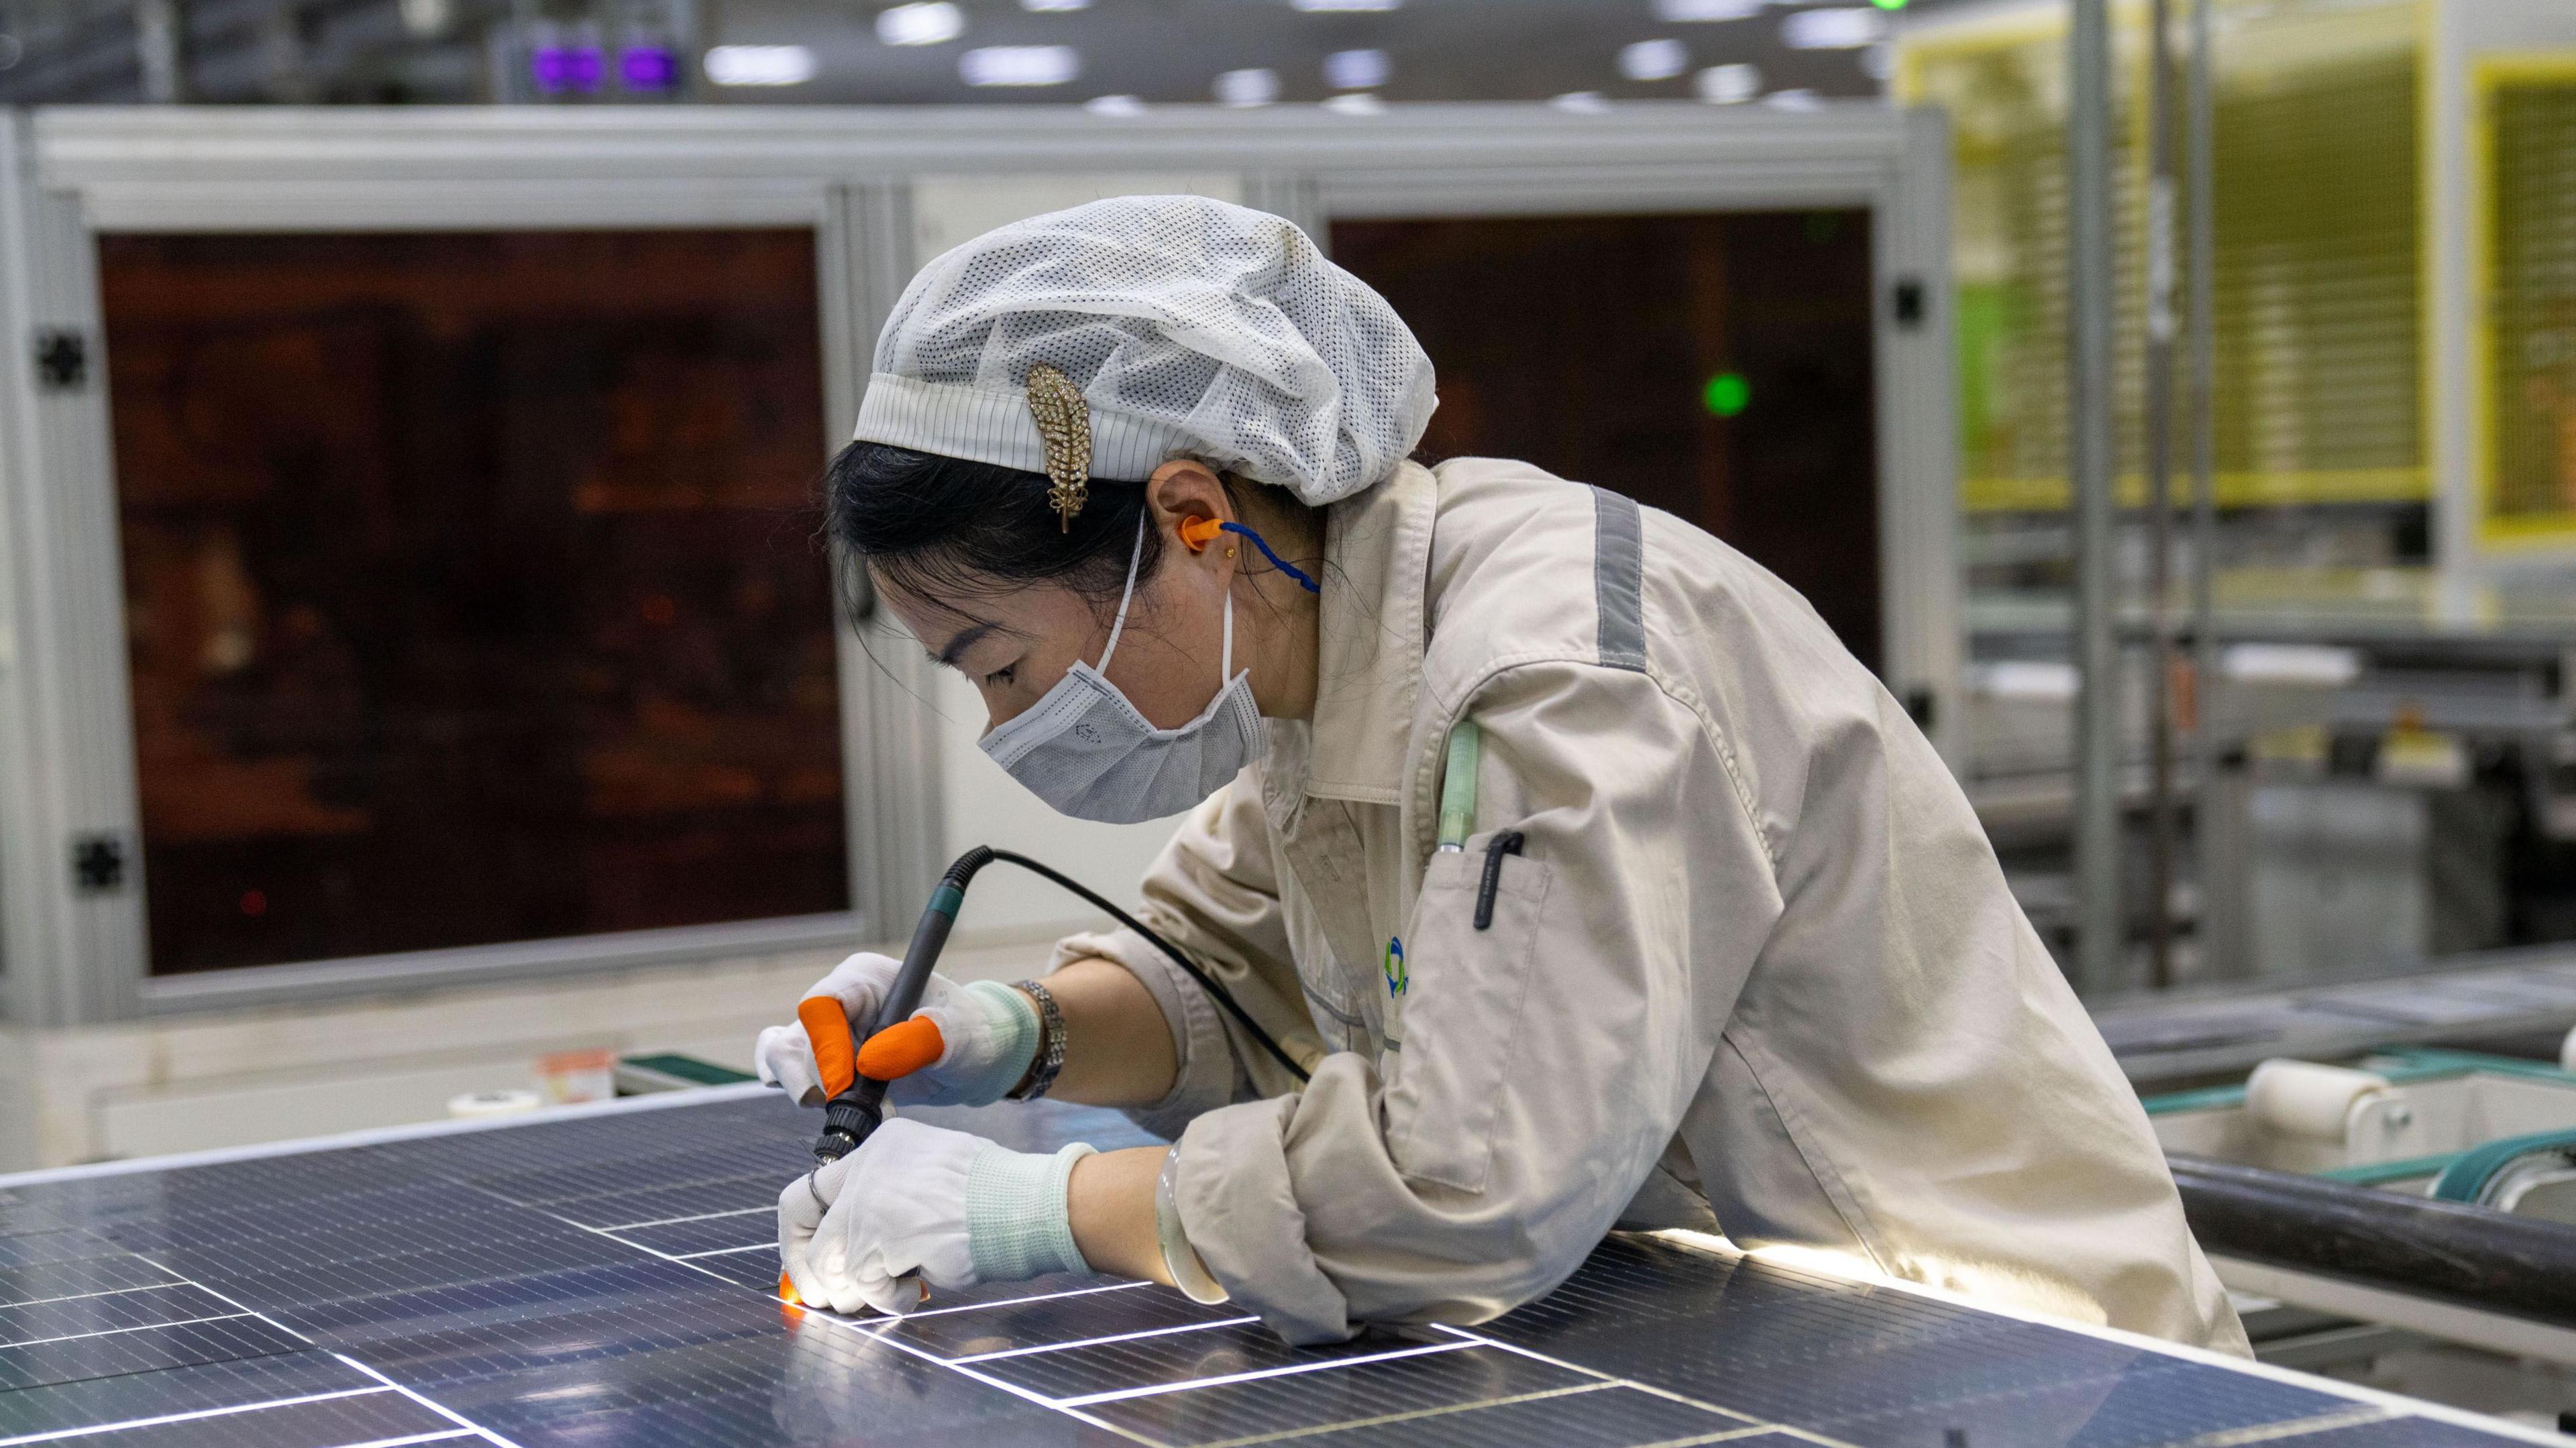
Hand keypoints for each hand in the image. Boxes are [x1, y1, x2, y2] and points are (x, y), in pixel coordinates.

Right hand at [754, 952, 1037, 1107]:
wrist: (972, 1059)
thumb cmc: (970, 1034)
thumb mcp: (960, 1036)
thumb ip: (920, 1041)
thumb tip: (869, 1060)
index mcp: (866, 978)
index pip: (821, 1005)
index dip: (825, 1047)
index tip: (845, 1086)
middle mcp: (839, 1000)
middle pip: (794, 1039)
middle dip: (816, 1081)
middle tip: (853, 1108)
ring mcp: (827, 1032)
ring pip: (783, 1060)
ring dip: (813, 1096)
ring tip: (865, 1111)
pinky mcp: (823, 1061)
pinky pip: (788, 1076)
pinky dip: (809, 1101)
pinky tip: (846, 1115)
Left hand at [777, 1119, 1095, 1316]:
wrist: (1024, 1202)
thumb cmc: (995, 1194)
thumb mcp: (935, 1173)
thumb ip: (893, 1196)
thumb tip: (863, 1245)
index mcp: (881, 1147)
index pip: (813, 1188)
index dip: (801, 1232)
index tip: (811, 1260)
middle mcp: (866, 1170)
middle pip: (802, 1225)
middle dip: (807, 1271)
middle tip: (823, 1298)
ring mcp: (868, 1204)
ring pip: (830, 1264)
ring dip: (855, 1291)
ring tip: (890, 1292)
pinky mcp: (880, 1240)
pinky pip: (865, 1287)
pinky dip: (889, 1300)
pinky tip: (916, 1292)